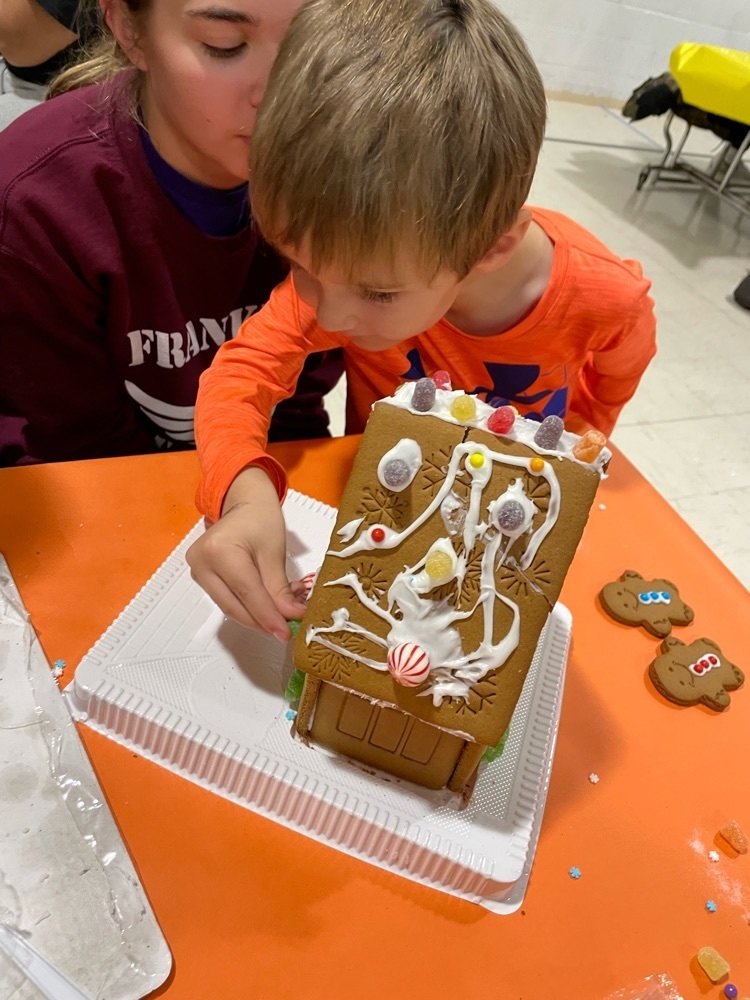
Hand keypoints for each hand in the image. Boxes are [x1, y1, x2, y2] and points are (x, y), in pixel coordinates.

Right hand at [186, 467, 306, 638]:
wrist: (244, 503)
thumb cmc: (261, 521)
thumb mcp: (274, 553)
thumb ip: (280, 589)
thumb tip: (291, 617)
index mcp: (220, 551)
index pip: (247, 593)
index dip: (268, 617)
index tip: (287, 633)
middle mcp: (201, 562)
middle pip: (234, 605)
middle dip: (261, 621)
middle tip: (286, 631)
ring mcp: (197, 570)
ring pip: (228, 606)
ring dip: (254, 617)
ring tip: (279, 620)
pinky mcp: (200, 576)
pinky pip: (225, 599)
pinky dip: (245, 608)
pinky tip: (264, 610)